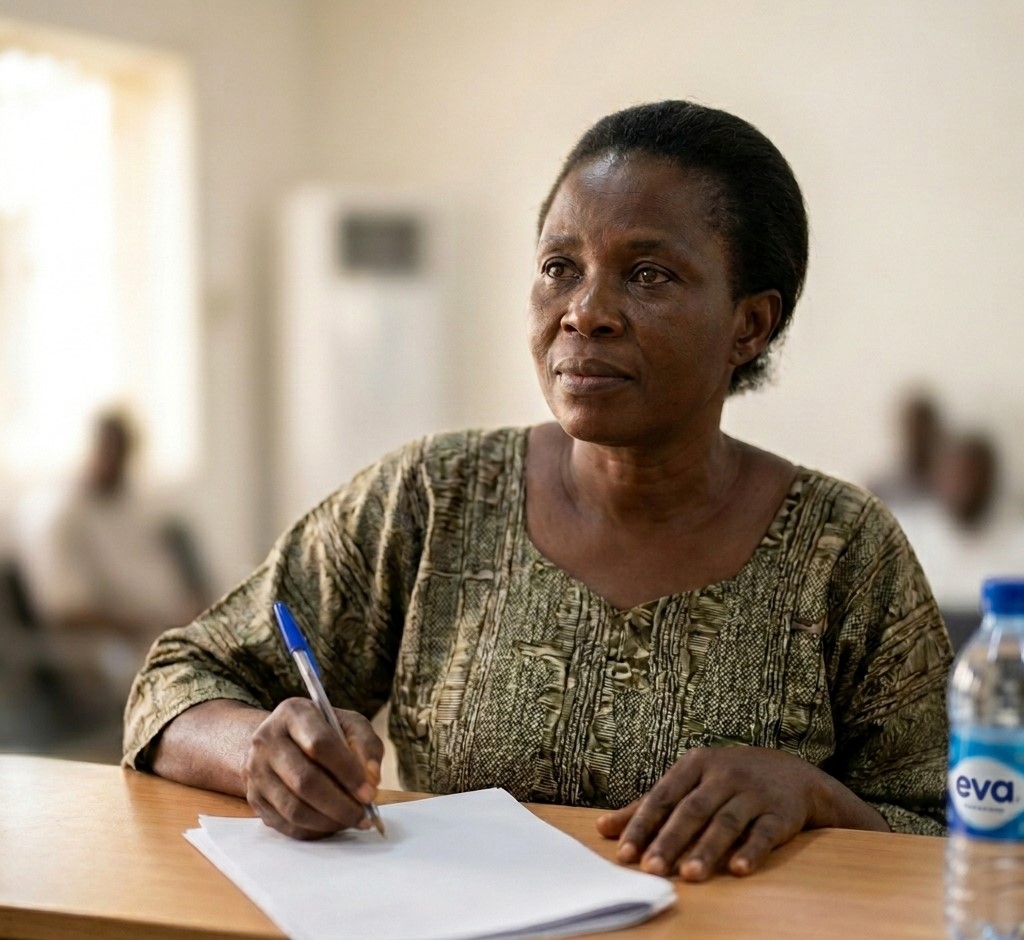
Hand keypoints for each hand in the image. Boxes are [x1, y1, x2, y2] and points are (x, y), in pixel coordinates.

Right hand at [243, 698, 382, 839]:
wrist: (281, 740)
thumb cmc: (322, 732)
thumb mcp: (349, 724)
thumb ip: (366, 745)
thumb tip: (371, 778)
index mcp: (293, 713)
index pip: (320, 744)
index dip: (348, 771)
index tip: (369, 791)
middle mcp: (267, 740)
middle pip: (305, 781)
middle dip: (341, 804)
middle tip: (364, 814)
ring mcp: (256, 771)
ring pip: (294, 809)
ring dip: (329, 821)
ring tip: (353, 820)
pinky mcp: (254, 798)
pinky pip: (286, 825)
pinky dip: (315, 830)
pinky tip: (333, 824)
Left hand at [596, 746, 882, 880]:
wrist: (792, 773)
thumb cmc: (728, 780)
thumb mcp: (689, 782)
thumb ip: (648, 806)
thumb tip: (603, 827)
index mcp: (696, 765)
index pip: (663, 796)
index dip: (642, 825)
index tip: (625, 853)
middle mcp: (723, 775)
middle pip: (692, 810)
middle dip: (670, 840)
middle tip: (651, 869)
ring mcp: (753, 793)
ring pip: (726, 822)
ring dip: (707, 849)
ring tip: (690, 875)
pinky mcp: (780, 813)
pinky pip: (764, 833)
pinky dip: (751, 850)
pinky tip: (738, 869)